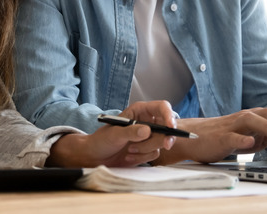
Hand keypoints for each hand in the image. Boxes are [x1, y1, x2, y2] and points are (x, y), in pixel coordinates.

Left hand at [47, 100, 176, 167]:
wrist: (95, 157)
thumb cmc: (101, 140)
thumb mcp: (115, 134)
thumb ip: (131, 132)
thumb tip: (147, 131)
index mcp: (140, 111)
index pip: (162, 108)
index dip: (169, 115)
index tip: (171, 127)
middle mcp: (146, 122)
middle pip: (167, 127)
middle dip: (164, 137)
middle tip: (166, 145)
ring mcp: (148, 136)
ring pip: (161, 142)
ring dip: (146, 149)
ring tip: (130, 150)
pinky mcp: (147, 149)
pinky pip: (155, 153)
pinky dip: (143, 157)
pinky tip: (130, 156)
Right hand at [153, 108, 266, 164]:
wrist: (196, 137)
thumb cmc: (227, 137)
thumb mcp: (254, 137)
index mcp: (257, 117)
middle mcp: (247, 117)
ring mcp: (233, 126)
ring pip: (253, 121)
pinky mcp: (221, 137)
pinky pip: (232, 136)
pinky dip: (242, 139)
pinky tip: (250, 144)